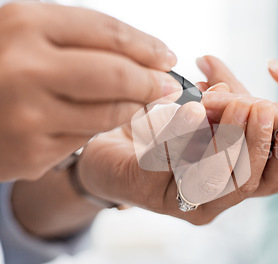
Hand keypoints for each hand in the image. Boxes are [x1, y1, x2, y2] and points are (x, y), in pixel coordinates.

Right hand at [0, 2, 180, 180]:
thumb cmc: (0, 64)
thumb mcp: (28, 33)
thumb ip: (81, 39)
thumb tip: (150, 57)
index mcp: (24, 25)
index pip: (109, 33)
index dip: (147, 46)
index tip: (166, 56)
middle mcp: (24, 70)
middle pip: (118, 77)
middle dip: (152, 82)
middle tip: (168, 86)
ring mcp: (27, 116)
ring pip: (110, 113)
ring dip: (135, 108)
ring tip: (141, 101)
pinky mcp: (30, 154)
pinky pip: (85, 138)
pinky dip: (97, 127)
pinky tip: (90, 118)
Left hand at [77, 86, 277, 224]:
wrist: (105, 149)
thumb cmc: (160, 133)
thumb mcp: (200, 117)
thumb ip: (223, 106)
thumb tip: (234, 82)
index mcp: (228, 188)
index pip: (268, 184)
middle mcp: (208, 203)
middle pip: (244, 184)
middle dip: (256, 143)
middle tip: (260, 107)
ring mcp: (176, 202)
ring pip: (211, 180)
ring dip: (224, 139)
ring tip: (230, 105)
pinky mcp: (144, 191)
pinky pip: (166, 165)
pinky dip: (179, 134)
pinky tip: (188, 110)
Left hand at [197, 55, 277, 209]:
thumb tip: (273, 67)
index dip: (242, 108)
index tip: (209, 91)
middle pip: (258, 138)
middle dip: (224, 113)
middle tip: (195, 85)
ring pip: (257, 147)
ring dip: (229, 122)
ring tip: (202, 92)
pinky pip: (266, 152)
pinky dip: (245, 131)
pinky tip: (228, 111)